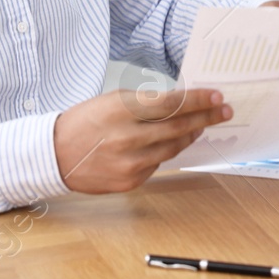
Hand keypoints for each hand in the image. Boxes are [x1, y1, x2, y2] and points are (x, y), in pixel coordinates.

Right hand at [52, 87, 231, 192]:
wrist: (54, 155)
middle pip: (178, 127)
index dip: (198, 100)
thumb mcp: (112, 101)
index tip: (217, 96)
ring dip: (192, 135)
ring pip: (173, 147)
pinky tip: (171, 142)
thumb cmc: (85, 122)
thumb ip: (146, 103)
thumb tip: (182, 102)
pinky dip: (167, 151)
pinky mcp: (130, 181)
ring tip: (202, 125)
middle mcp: (127, 138)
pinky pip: (159, 163)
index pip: (170, 103)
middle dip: (206, 118)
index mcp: (121, 111)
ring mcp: (129, 163)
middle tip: (225, 111)